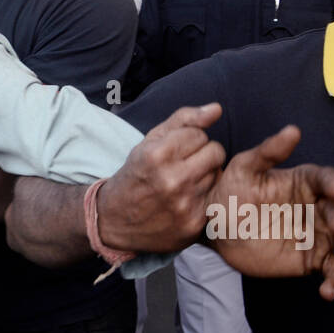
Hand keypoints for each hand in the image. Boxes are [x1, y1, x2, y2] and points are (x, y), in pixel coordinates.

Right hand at [97, 104, 226, 253]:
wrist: (115, 220)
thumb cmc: (136, 174)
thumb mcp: (150, 141)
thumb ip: (184, 119)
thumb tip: (217, 108)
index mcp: (157, 155)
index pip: (200, 134)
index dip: (189, 140)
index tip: (174, 151)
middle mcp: (172, 180)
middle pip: (216, 152)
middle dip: (203, 154)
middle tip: (185, 164)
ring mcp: (184, 205)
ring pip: (218, 174)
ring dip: (205, 175)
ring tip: (184, 182)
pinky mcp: (193, 224)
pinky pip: (215, 199)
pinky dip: (204, 197)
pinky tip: (186, 199)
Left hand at [205, 125, 333, 300]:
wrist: (216, 228)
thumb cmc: (231, 191)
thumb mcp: (245, 168)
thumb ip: (269, 151)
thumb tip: (294, 130)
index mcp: (304, 182)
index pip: (325, 179)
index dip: (333, 184)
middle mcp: (317, 207)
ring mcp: (317, 235)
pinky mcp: (311, 260)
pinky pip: (331, 270)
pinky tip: (328, 292)